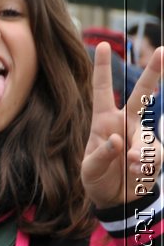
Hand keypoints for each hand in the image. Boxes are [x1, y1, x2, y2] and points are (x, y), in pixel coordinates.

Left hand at [82, 44, 161, 208]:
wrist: (115, 199)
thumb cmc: (97, 178)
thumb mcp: (89, 169)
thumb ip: (100, 155)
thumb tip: (118, 139)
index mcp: (103, 121)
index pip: (103, 91)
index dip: (103, 69)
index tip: (102, 46)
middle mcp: (126, 123)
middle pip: (141, 94)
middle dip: (154, 73)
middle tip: (163, 50)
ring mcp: (142, 136)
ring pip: (148, 133)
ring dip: (140, 150)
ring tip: (132, 164)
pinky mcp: (155, 153)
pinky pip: (155, 153)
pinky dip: (146, 163)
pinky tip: (138, 169)